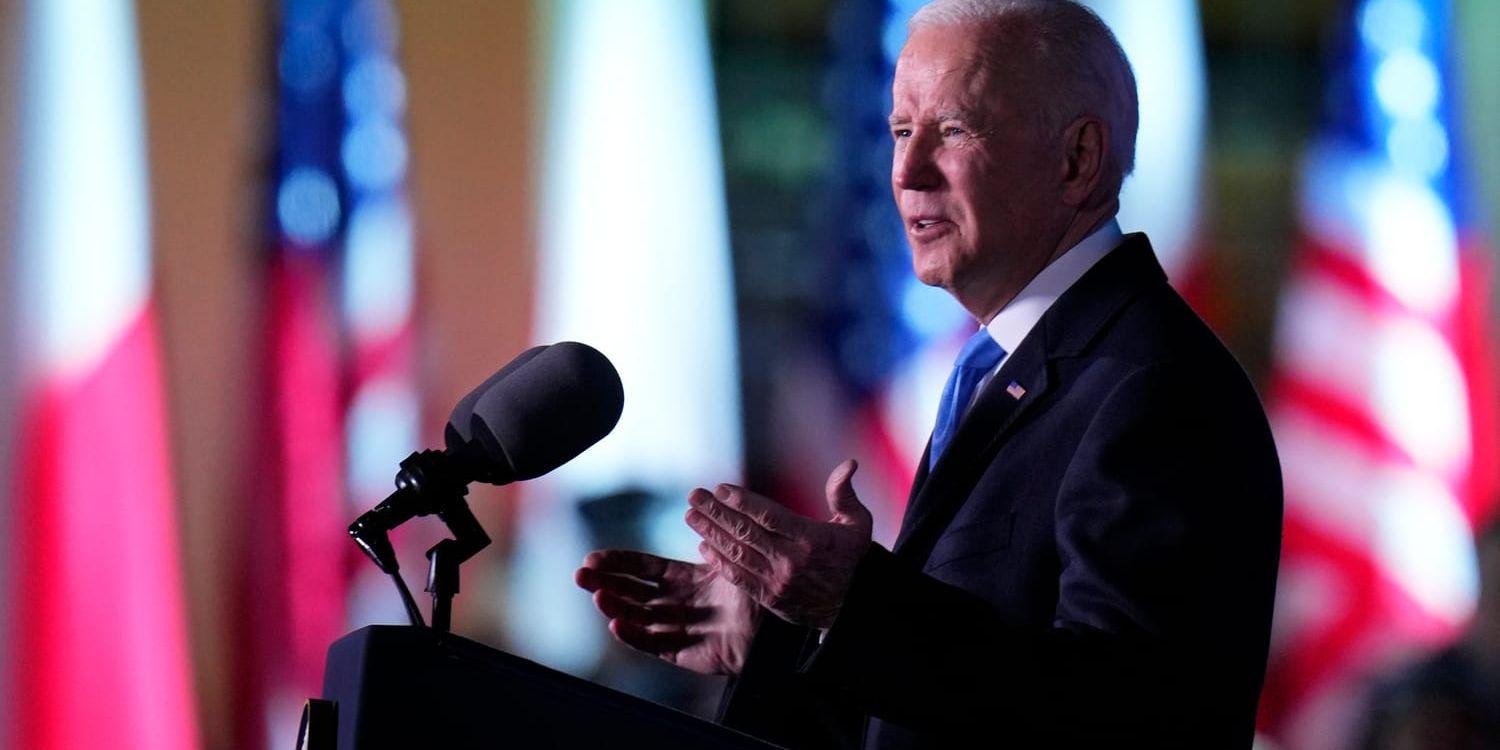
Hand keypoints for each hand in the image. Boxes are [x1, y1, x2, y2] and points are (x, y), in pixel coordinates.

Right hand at [575, 549, 760, 675]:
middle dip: (605, 582)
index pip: (643, 567)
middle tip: (579, 575)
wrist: (775, 631)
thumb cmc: (756, 594)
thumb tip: (695, 509)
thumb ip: (713, 540)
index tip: (593, 557)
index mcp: (684, 578)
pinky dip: (632, 636)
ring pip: (636, 617)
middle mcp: (675, 602)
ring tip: (597, 596)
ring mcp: (675, 627)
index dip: (618, 562)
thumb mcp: (732, 561)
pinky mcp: (680, 652)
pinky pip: (651, 644)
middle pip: (632, 591)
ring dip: (614, 607)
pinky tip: (616, 625)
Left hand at [686, 459, 872, 629]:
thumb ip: (844, 494)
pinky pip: (738, 577)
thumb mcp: (857, 524)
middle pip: (746, 532)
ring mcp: (778, 581)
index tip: (720, 488)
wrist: (852, 607)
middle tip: (694, 496)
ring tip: (691, 516)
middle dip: (716, 512)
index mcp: (811, 539)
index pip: (769, 516)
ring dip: (710, 533)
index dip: (742, 501)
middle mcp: (791, 560)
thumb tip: (849, 463)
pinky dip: (718, 561)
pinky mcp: (769, 598)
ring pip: (737, 553)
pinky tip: (703, 546)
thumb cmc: (852, 559)